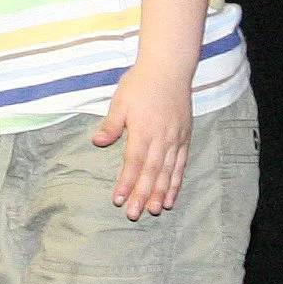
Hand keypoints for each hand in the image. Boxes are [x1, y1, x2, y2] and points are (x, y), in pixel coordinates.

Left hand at [93, 61, 193, 217]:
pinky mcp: (185, 137)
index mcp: (143, 131)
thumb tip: (97, 141)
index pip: (133, 162)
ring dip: (161, 193)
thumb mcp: (120, 101)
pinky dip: (177, 181)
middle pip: (152, 172)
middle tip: (133, 214)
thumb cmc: (140, 83)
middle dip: (142, 195)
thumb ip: (112, 124)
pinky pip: (182, 164)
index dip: (126, 182)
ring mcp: (176, 139)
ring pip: (169, 172)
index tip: (118, 199)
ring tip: (155, 210)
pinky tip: (173, 196)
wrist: (169, 69)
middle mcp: (162, 139)